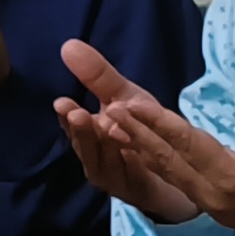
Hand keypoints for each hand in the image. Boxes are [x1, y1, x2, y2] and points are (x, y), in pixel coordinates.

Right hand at [49, 38, 201, 219]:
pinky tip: (131, 145)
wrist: (173, 167)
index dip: (67, 116)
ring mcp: (111, 176)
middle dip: (81, 130)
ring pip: (103, 161)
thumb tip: (69, 45)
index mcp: (90, 134)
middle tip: (77, 114)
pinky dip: (128, 160)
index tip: (61, 103)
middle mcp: (94, 157)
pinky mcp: (130, 190)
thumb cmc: (142, 129)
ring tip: (104, 126)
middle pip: (84, 145)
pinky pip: (129, 174)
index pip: (73, 124)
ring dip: (103, 145)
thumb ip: (98, 76)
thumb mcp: (124, 98)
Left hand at [52, 40, 234, 235]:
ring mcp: (213, 205)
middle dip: (137, 135)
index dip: (156, 123)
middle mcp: (214, 194)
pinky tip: (144, 153)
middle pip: (168, 160)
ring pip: (169, 174)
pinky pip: (178, 184)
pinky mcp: (216, 210)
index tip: (128, 105)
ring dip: (141, 150)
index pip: (186, 144)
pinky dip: (157, 165)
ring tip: (115, 130)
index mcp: (231, 178)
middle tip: (108, 112)